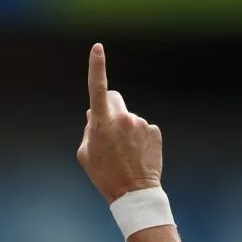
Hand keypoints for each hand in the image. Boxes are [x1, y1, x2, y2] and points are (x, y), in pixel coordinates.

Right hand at [77, 44, 161, 203]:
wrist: (134, 193)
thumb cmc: (104, 175)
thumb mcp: (86, 154)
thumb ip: (89, 130)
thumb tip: (93, 114)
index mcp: (102, 124)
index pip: (97, 89)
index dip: (96, 67)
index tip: (97, 48)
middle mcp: (123, 118)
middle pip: (114, 98)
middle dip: (109, 107)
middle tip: (107, 128)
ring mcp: (141, 124)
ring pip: (128, 117)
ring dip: (124, 129)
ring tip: (123, 153)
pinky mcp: (154, 131)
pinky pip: (142, 128)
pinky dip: (138, 138)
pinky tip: (136, 155)